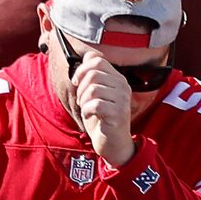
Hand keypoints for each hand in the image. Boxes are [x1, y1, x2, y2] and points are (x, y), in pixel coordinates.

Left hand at [64, 48, 138, 166]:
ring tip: (86, 108)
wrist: (113, 143)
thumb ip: (93, 74)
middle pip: (93, 73)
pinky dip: (87, 110)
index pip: (97, 60)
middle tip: (81, 100)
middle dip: (80, 87)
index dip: (82, 69)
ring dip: (83, 100)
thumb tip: (88, 56)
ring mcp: (122, 100)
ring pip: (93, 88)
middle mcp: (123, 87)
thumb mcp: (97, 93)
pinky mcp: (118, 114)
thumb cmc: (102, 118)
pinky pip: (95, 104)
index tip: (77, 82)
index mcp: (118, 79)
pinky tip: (90, 116)